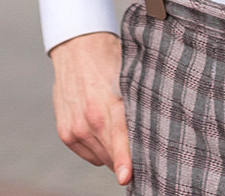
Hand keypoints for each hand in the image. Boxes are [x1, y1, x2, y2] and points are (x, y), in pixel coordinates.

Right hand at [50, 30, 129, 184]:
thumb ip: (139, 104)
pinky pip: (88, 155)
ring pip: (101, 157)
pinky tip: (102, 131)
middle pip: (111, 154)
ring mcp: (75, 127)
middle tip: (141, 155)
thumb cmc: (109, 60)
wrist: (76, 47)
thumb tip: (159, 129)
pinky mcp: (65, 133)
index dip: (124, 160)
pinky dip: (97, 149)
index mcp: (109, 102)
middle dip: (126, 158)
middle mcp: (90, 118)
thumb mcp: (130, 77)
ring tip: (116, 130)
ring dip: (112, 153)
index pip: (118, 137)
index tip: (126, 177)